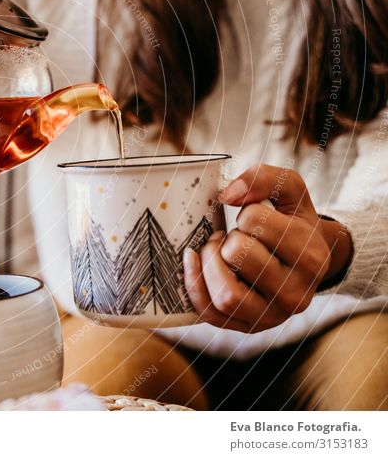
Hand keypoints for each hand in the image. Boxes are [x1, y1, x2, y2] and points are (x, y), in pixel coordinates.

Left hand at [183, 164, 352, 332]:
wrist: (305, 263)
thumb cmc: (292, 223)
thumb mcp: (290, 192)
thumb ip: (264, 178)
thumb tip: (227, 194)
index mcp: (312, 258)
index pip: (256, 221)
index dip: (247, 213)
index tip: (253, 218)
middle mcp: (297, 294)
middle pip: (238, 255)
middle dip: (227, 238)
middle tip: (232, 235)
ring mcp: (272, 316)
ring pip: (226, 294)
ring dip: (209, 263)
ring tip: (217, 250)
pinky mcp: (247, 327)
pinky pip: (210, 313)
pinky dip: (194, 284)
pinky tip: (194, 261)